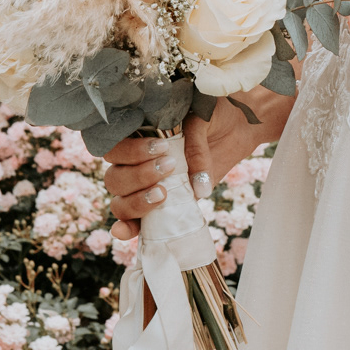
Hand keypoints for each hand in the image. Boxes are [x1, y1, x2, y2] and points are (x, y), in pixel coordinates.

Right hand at [104, 115, 215, 245]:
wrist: (235, 129)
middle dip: (138, 176)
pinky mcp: (160, 205)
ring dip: (137, 201)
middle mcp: (134, 163)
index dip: (130, 152)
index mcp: (136, 136)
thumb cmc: (213, 118)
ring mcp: (145, 187)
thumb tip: (198, 188)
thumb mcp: (204, 120)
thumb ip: (195, 146)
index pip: (114, 148)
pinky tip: (125, 231)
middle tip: (170, 167)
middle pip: (114, 178)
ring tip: (163, 193)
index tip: (162, 149)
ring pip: (120, 201)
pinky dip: (127, 228)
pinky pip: (134, 222)